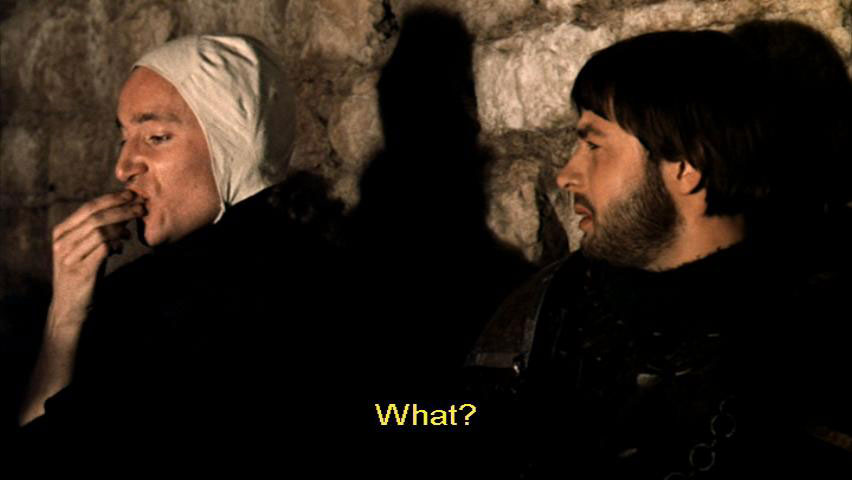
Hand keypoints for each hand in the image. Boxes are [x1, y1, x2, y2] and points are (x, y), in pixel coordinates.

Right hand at [49, 190, 145, 327]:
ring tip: (132, 229)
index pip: (88, 208)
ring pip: (99, 231)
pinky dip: (116, 243)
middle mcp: (62, 242)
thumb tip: (123, 210)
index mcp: (62, 232)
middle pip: (96, 217)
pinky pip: (103, 249)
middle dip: (122, 209)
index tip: (132, 194)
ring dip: (121, 226)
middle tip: (142, 207)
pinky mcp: (81, 270)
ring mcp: (69, 256)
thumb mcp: (86, 249)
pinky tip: (122, 246)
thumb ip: (98, 230)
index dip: (112, 199)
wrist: (71, 306)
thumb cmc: (84, 273)